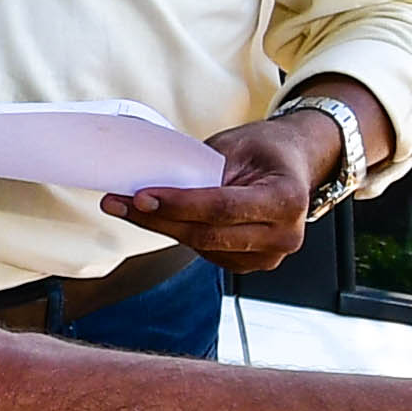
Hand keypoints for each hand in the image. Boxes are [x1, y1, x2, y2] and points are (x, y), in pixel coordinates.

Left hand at [106, 103, 346, 273]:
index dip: (179, 204)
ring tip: (127, 206)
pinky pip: (206, 253)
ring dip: (161, 228)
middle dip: (158, 219)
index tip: (141, 196)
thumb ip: (200, 170)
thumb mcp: (235, 146)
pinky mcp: (250, 264)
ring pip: (202, 247)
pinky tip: (157, 218)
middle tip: (118, 202)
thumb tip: (152, 186)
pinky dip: (179, 234)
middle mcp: (283, 235)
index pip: (223, 208)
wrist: (293, 165)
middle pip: (207, 234)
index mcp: (288, 200)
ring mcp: (268, 256)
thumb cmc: (266, 151)